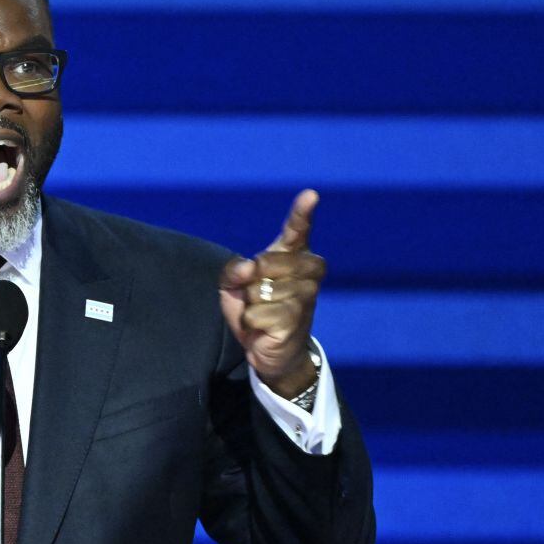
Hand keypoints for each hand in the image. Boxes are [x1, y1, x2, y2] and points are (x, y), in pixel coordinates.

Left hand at [218, 189, 325, 398]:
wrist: (268, 349)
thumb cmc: (254, 308)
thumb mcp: (233, 285)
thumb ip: (234, 269)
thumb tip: (249, 267)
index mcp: (294, 255)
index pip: (298, 230)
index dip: (302, 213)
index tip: (310, 195)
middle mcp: (308, 271)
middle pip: (265, 262)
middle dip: (249, 280)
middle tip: (256, 294)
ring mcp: (306, 295)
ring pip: (258, 290)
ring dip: (250, 304)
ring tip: (263, 313)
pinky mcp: (297, 319)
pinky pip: (256, 313)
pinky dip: (250, 322)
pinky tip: (264, 328)